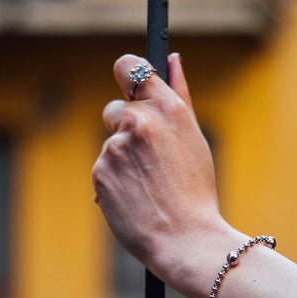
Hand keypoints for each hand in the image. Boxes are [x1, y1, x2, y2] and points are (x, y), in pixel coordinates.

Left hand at [93, 53, 234, 287]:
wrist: (185, 239)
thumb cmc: (196, 192)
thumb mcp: (194, 139)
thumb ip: (180, 95)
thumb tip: (172, 58)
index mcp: (167, 108)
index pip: (129, 66)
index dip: (127, 75)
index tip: (130, 88)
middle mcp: (140, 122)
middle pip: (114, 110)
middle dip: (125, 129)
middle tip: (150, 161)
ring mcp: (116, 148)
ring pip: (110, 145)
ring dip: (122, 161)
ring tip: (148, 187)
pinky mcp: (100, 173)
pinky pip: (103, 170)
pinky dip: (114, 182)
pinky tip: (135, 199)